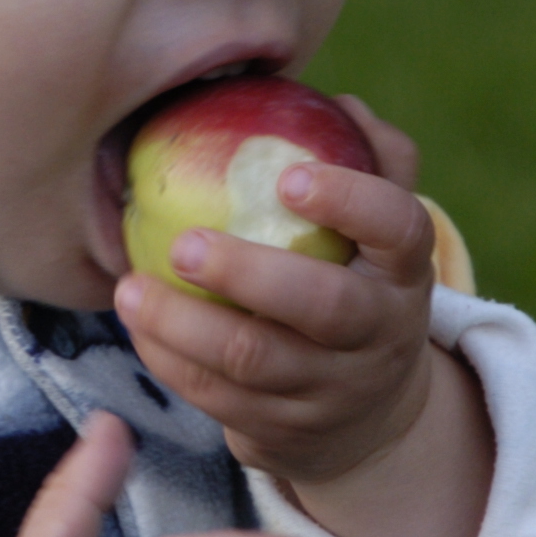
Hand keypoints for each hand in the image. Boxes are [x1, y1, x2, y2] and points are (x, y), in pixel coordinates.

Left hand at [111, 98, 493, 536]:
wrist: (368, 418)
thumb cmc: (357, 285)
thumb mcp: (381, 236)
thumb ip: (373, 162)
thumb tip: (337, 103)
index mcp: (406, 272)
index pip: (400, 230)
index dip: (351, 201)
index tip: (288, 176)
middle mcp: (380, 335)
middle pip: (325, 308)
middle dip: (251, 273)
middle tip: (184, 243)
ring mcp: (332, 392)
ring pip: (256, 363)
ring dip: (183, 325)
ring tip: (129, 290)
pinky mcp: (283, 433)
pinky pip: (216, 398)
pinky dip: (169, 360)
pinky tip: (136, 324)